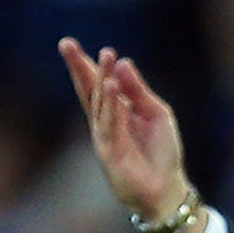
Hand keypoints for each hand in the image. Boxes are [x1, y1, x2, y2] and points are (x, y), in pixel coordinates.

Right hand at [58, 37, 192, 232]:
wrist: (166, 188)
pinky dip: (111, 106)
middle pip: (89, 90)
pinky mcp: (110, 154)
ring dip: (102, 80)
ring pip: (100, 104)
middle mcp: (105, 123)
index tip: (70, 44)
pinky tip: (112, 88)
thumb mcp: (155, 113)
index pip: (96, 83)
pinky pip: (110, 126)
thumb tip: (123, 62)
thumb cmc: (161, 152)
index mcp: (115, 111)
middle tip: (67, 44)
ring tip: (106, 57)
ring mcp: (105, 138)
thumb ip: (138, 90)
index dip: (85, 64)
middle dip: (79, 68)